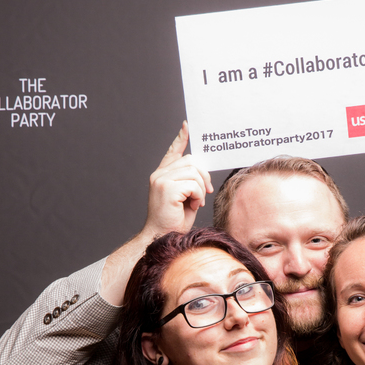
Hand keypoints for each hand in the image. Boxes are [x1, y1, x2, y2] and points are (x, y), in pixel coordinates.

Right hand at [143, 121, 213, 238]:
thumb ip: (189, 181)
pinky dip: (197, 196)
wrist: (163, 238)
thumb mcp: (184, 197)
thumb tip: (201, 170)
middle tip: (205, 193)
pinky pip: (193, 184)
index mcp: (162, 175)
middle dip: (203, 176)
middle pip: (191, 161)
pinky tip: (193, 206)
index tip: (186, 126)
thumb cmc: (175, 221)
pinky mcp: (167, 188)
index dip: (180, 139)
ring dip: (200, 189)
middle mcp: (159, 174)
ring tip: (196, 202)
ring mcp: (161, 180)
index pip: (172, 152)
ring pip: (194, 173)